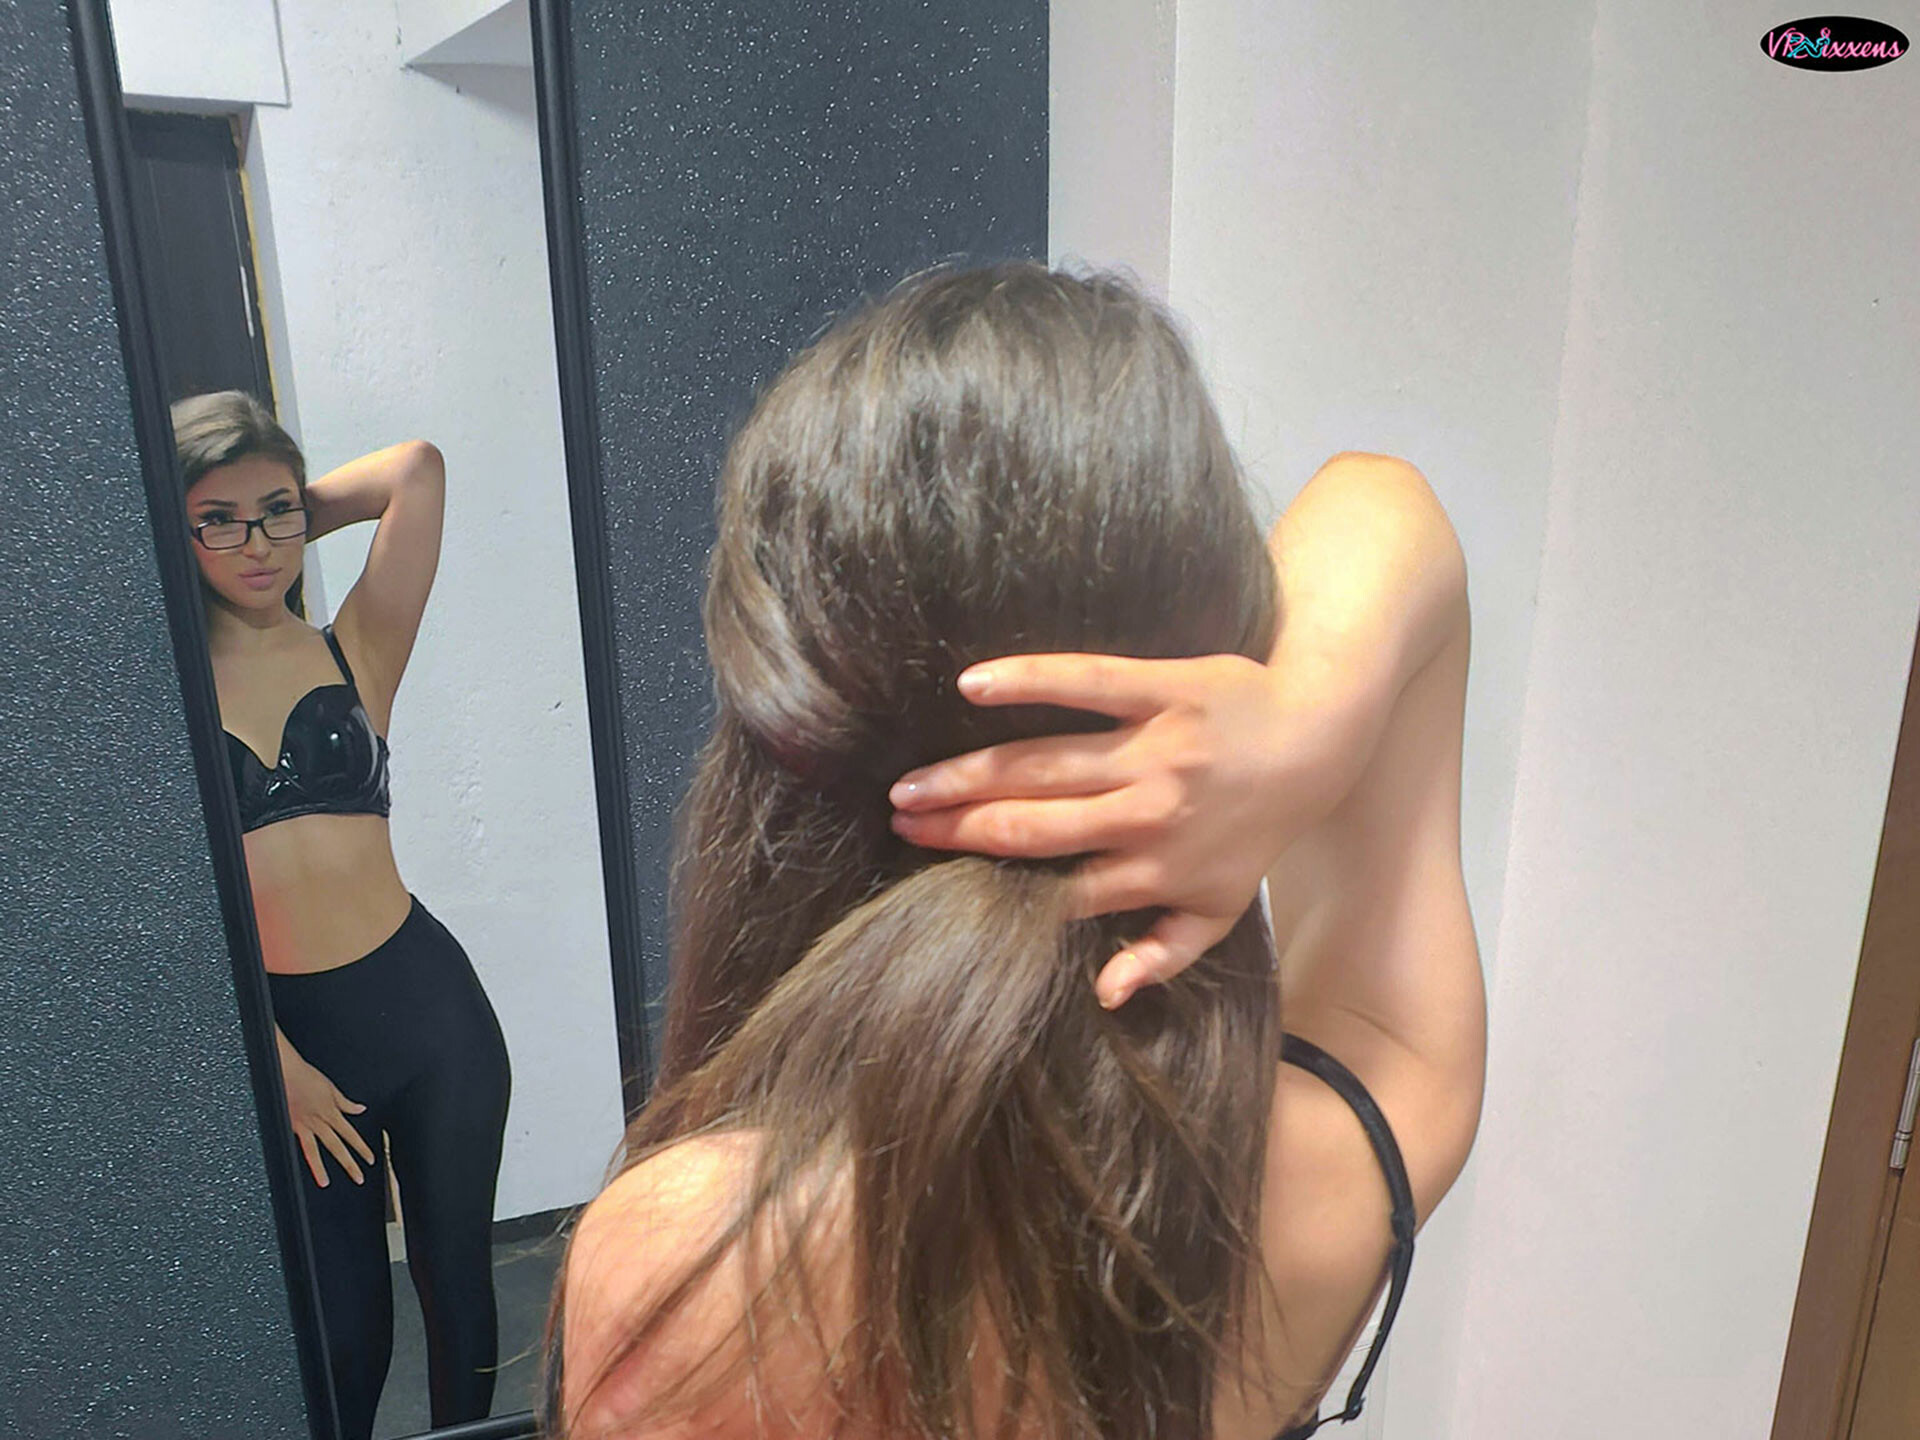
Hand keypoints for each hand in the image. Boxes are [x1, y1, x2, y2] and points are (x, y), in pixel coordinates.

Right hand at [278, 1039, 375, 1187]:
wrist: (287, 1071)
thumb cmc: (307, 1076)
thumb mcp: (332, 1088)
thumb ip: (346, 1103)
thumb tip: (360, 1109)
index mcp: (331, 1112)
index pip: (350, 1134)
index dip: (361, 1148)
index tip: (370, 1160)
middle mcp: (319, 1121)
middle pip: (337, 1146)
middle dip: (348, 1163)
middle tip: (359, 1178)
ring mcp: (303, 1125)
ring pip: (314, 1150)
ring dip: (320, 1168)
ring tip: (325, 1183)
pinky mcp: (289, 1126)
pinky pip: (298, 1144)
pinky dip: (301, 1156)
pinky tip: (305, 1168)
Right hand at [889, 652, 1364, 1007]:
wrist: (1319, 736)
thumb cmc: (1259, 827)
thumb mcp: (1221, 908)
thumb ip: (1161, 953)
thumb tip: (1103, 995)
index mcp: (1155, 870)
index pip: (1055, 885)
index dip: (986, 881)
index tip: (926, 876)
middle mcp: (1149, 815)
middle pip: (1033, 826)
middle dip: (957, 827)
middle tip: (896, 820)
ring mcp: (1155, 749)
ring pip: (1044, 764)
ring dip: (968, 773)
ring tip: (910, 782)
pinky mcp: (1164, 688)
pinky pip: (1090, 680)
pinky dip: (1030, 680)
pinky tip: (973, 683)